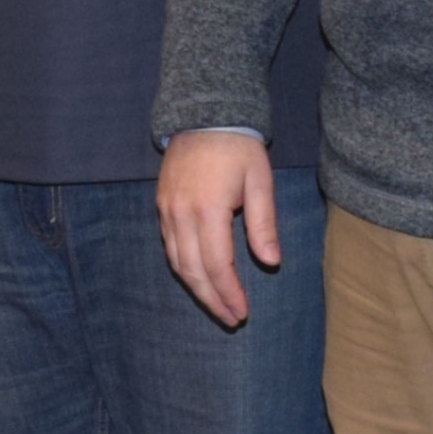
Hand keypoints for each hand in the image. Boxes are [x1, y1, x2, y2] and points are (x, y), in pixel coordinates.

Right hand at [157, 131, 277, 327]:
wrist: (203, 114)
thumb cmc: (238, 147)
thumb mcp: (260, 181)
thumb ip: (264, 223)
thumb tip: (270, 262)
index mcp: (208, 209)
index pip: (216, 265)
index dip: (229, 293)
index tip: (243, 312)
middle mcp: (180, 215)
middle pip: (192, 271)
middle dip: (212, 300)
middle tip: (231, 319)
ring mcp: (166, 211)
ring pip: (176, 263)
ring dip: (196, 289)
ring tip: (217, 306)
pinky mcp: (161, 206)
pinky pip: (169, 247)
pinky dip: (184, 269)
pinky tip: (199, 278)